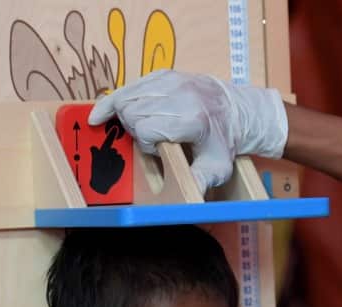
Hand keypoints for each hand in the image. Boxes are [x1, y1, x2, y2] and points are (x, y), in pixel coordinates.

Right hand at [89, 70, 287, 192]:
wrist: (236, 110)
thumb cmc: (223, 141)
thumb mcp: (217, 168)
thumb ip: (200, 181)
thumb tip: (190, 198)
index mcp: (192, 119)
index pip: (147, 129)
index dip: (146, 143)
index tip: (160, 150)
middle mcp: (181, 95)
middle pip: (132, 111)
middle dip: (133, 129)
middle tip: (149, 139)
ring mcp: (172, 80)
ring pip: (127, 96)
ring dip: (124, 115)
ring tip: (136, 126)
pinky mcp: (165, 74)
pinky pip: (130, 84)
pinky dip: (117, 98)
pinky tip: (105, 111)